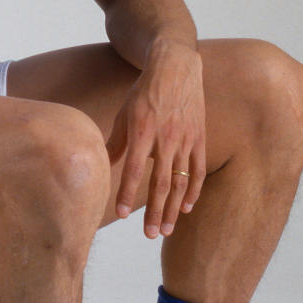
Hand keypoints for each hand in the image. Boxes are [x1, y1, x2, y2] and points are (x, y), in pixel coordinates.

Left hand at [106, 39, 206, 238]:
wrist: (176, 68)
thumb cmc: (145, 91)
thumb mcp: (125, 113)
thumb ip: (116, 141)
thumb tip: (102, 164)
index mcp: (143, 131)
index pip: (134, 169)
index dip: (127, 192)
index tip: (121, 214)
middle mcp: (166, 138)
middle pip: (160, 184)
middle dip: (155, 212)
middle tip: (149, 235)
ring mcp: (186, 140)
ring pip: (180, 182)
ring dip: (173, 209)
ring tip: (166, 230)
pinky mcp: (199, 138)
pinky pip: (198, 170)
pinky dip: (194, 191)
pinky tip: (188, 208)